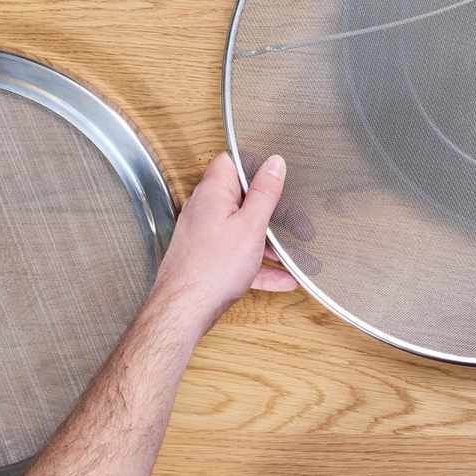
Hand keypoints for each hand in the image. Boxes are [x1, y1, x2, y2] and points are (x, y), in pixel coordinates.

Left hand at [148, 152, 297, 335]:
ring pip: (241, 230)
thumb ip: (264, 192)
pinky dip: (258, 264)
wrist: (182, 312)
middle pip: (241, 199)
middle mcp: (204, 210)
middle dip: (270, 211)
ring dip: (268, 242)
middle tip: (293, 222)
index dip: (254, 165)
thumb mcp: (251, 226)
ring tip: (293, 253)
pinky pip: (237, 255)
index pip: (231, 162)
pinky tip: (281, 278)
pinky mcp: (206, 258)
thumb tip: (274, 163)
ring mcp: (203, 235)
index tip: (277, 177)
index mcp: (213, 193)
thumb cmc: (211, 269)